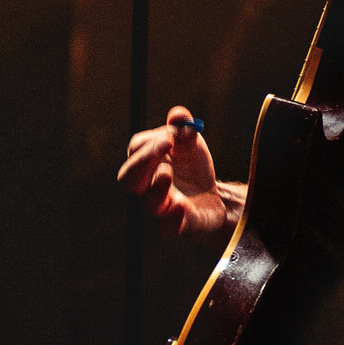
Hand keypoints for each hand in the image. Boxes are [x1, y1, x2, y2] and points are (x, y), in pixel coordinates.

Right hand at [118, 106, 239, 249]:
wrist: (214, 196)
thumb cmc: (192, 167)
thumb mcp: (192, 142)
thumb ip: (184, 126)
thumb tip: (178, 115)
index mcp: (146, 162)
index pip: (135, 150)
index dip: (149, 142)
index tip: (170, 136)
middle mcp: (147, 186)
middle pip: (128, 179)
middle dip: (143, 162)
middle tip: (166, 146)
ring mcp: (162, 207)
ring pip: (148, 204)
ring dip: (157, 187)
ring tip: (169, 172)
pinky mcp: (178, 225)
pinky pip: (168, 229)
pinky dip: (173, 220)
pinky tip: (182, 206)